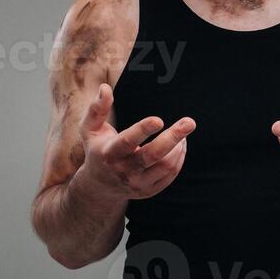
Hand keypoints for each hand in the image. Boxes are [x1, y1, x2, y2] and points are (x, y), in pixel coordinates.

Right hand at [78, 82, 194, 200]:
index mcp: (109, 153)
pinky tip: (180, 146)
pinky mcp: (148, 191)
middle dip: (173, 137)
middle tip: (189, 122)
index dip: (143, 130)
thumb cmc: (97, 149)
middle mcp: (124, 171)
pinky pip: (170, 175)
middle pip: (153, 155)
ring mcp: (137, 184)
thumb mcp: (89, 129)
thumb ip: (97, 109)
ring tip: (182, 132)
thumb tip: (105, 87)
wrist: (99, 187)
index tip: (159, 119)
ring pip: (166, 166)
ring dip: (179, 147)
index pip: (127, 141)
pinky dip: (179, 158)